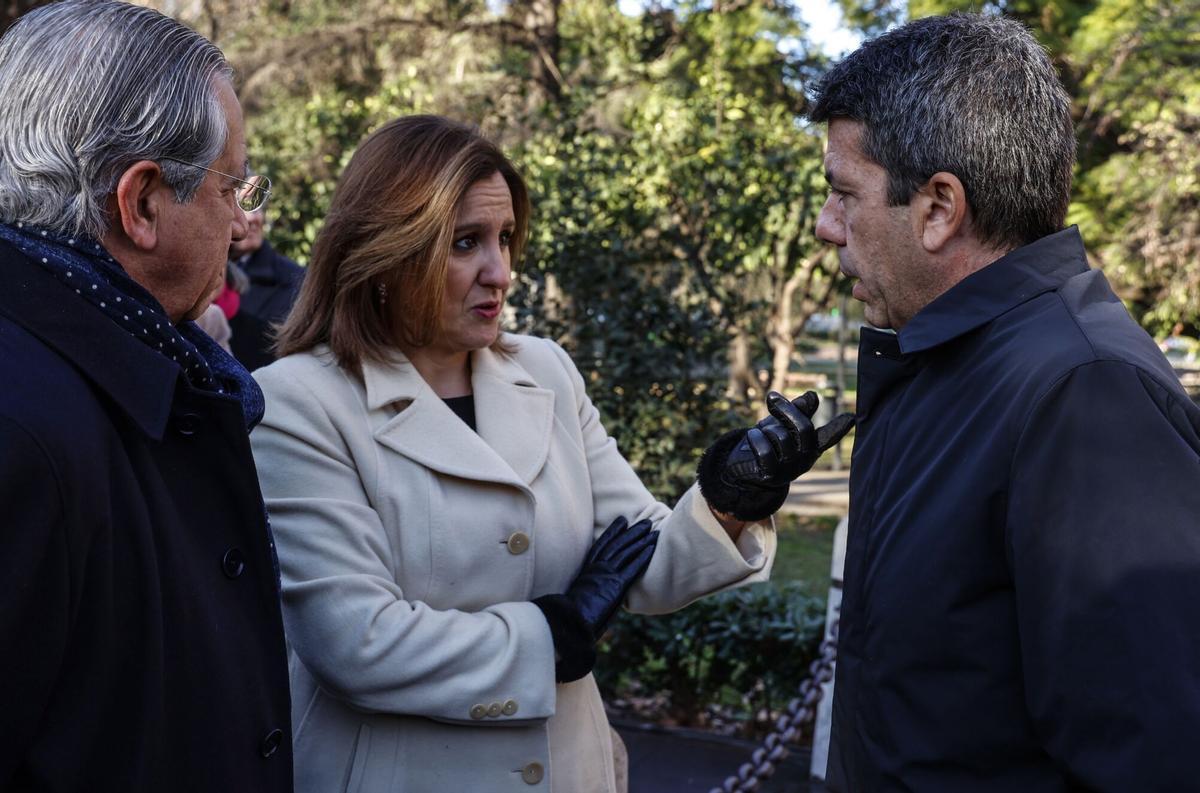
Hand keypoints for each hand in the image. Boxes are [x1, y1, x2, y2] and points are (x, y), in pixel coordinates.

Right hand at [533, 516, 658, 681]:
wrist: (568, 621)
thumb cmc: (571, 616)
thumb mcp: (580, 599)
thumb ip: (592, 591)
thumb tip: (600, 595)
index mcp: (587, 570)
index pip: (602, 546)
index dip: (613, 532)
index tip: (622, 521)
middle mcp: (596, 568)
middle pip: (617, 544)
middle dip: (631, 532)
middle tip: (645, 522)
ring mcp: (606, 575)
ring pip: (626, 552)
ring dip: (640, 539)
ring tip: (652, 530)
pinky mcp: (615, 585)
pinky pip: (632, 568)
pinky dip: (642, 557)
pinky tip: (651, 548)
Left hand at [698, 391, 853, 520]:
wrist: (746, 470)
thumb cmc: (768, 442)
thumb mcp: (782, 424)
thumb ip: (797, 411)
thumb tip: (812, 396)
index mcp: (812, 446)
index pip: (828, 436)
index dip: (839, 427)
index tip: (852, 417)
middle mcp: (805, 458)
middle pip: (803, 429)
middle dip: (787, 409)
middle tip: (772, 396)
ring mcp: (789, 469)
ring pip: (781, 437)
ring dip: (765, 427)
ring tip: (758, 430)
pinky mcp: (772, 475)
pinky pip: (764, 450)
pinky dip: (755, 438)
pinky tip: (751, 435)